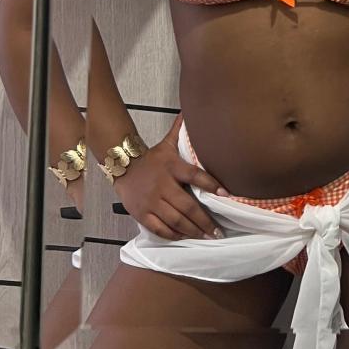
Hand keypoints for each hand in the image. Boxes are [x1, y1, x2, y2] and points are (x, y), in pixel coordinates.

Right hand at [113, 116, 227, 240]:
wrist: (123, 167)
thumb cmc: (152, 158)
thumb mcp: (167, 143)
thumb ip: (181, 131)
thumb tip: (192, 111)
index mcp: (172, 167)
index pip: (194, 176)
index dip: (211, 184)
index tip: (226, 194)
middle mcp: (162, 185)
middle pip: (186, 205)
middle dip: (204, 220)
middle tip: (218, 231)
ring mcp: (151, 201)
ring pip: (175, 220)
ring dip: (192, 230)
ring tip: (207, 236)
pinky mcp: (141, 213)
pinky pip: (159, 228)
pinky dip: (173, 235)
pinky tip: (185, 237)